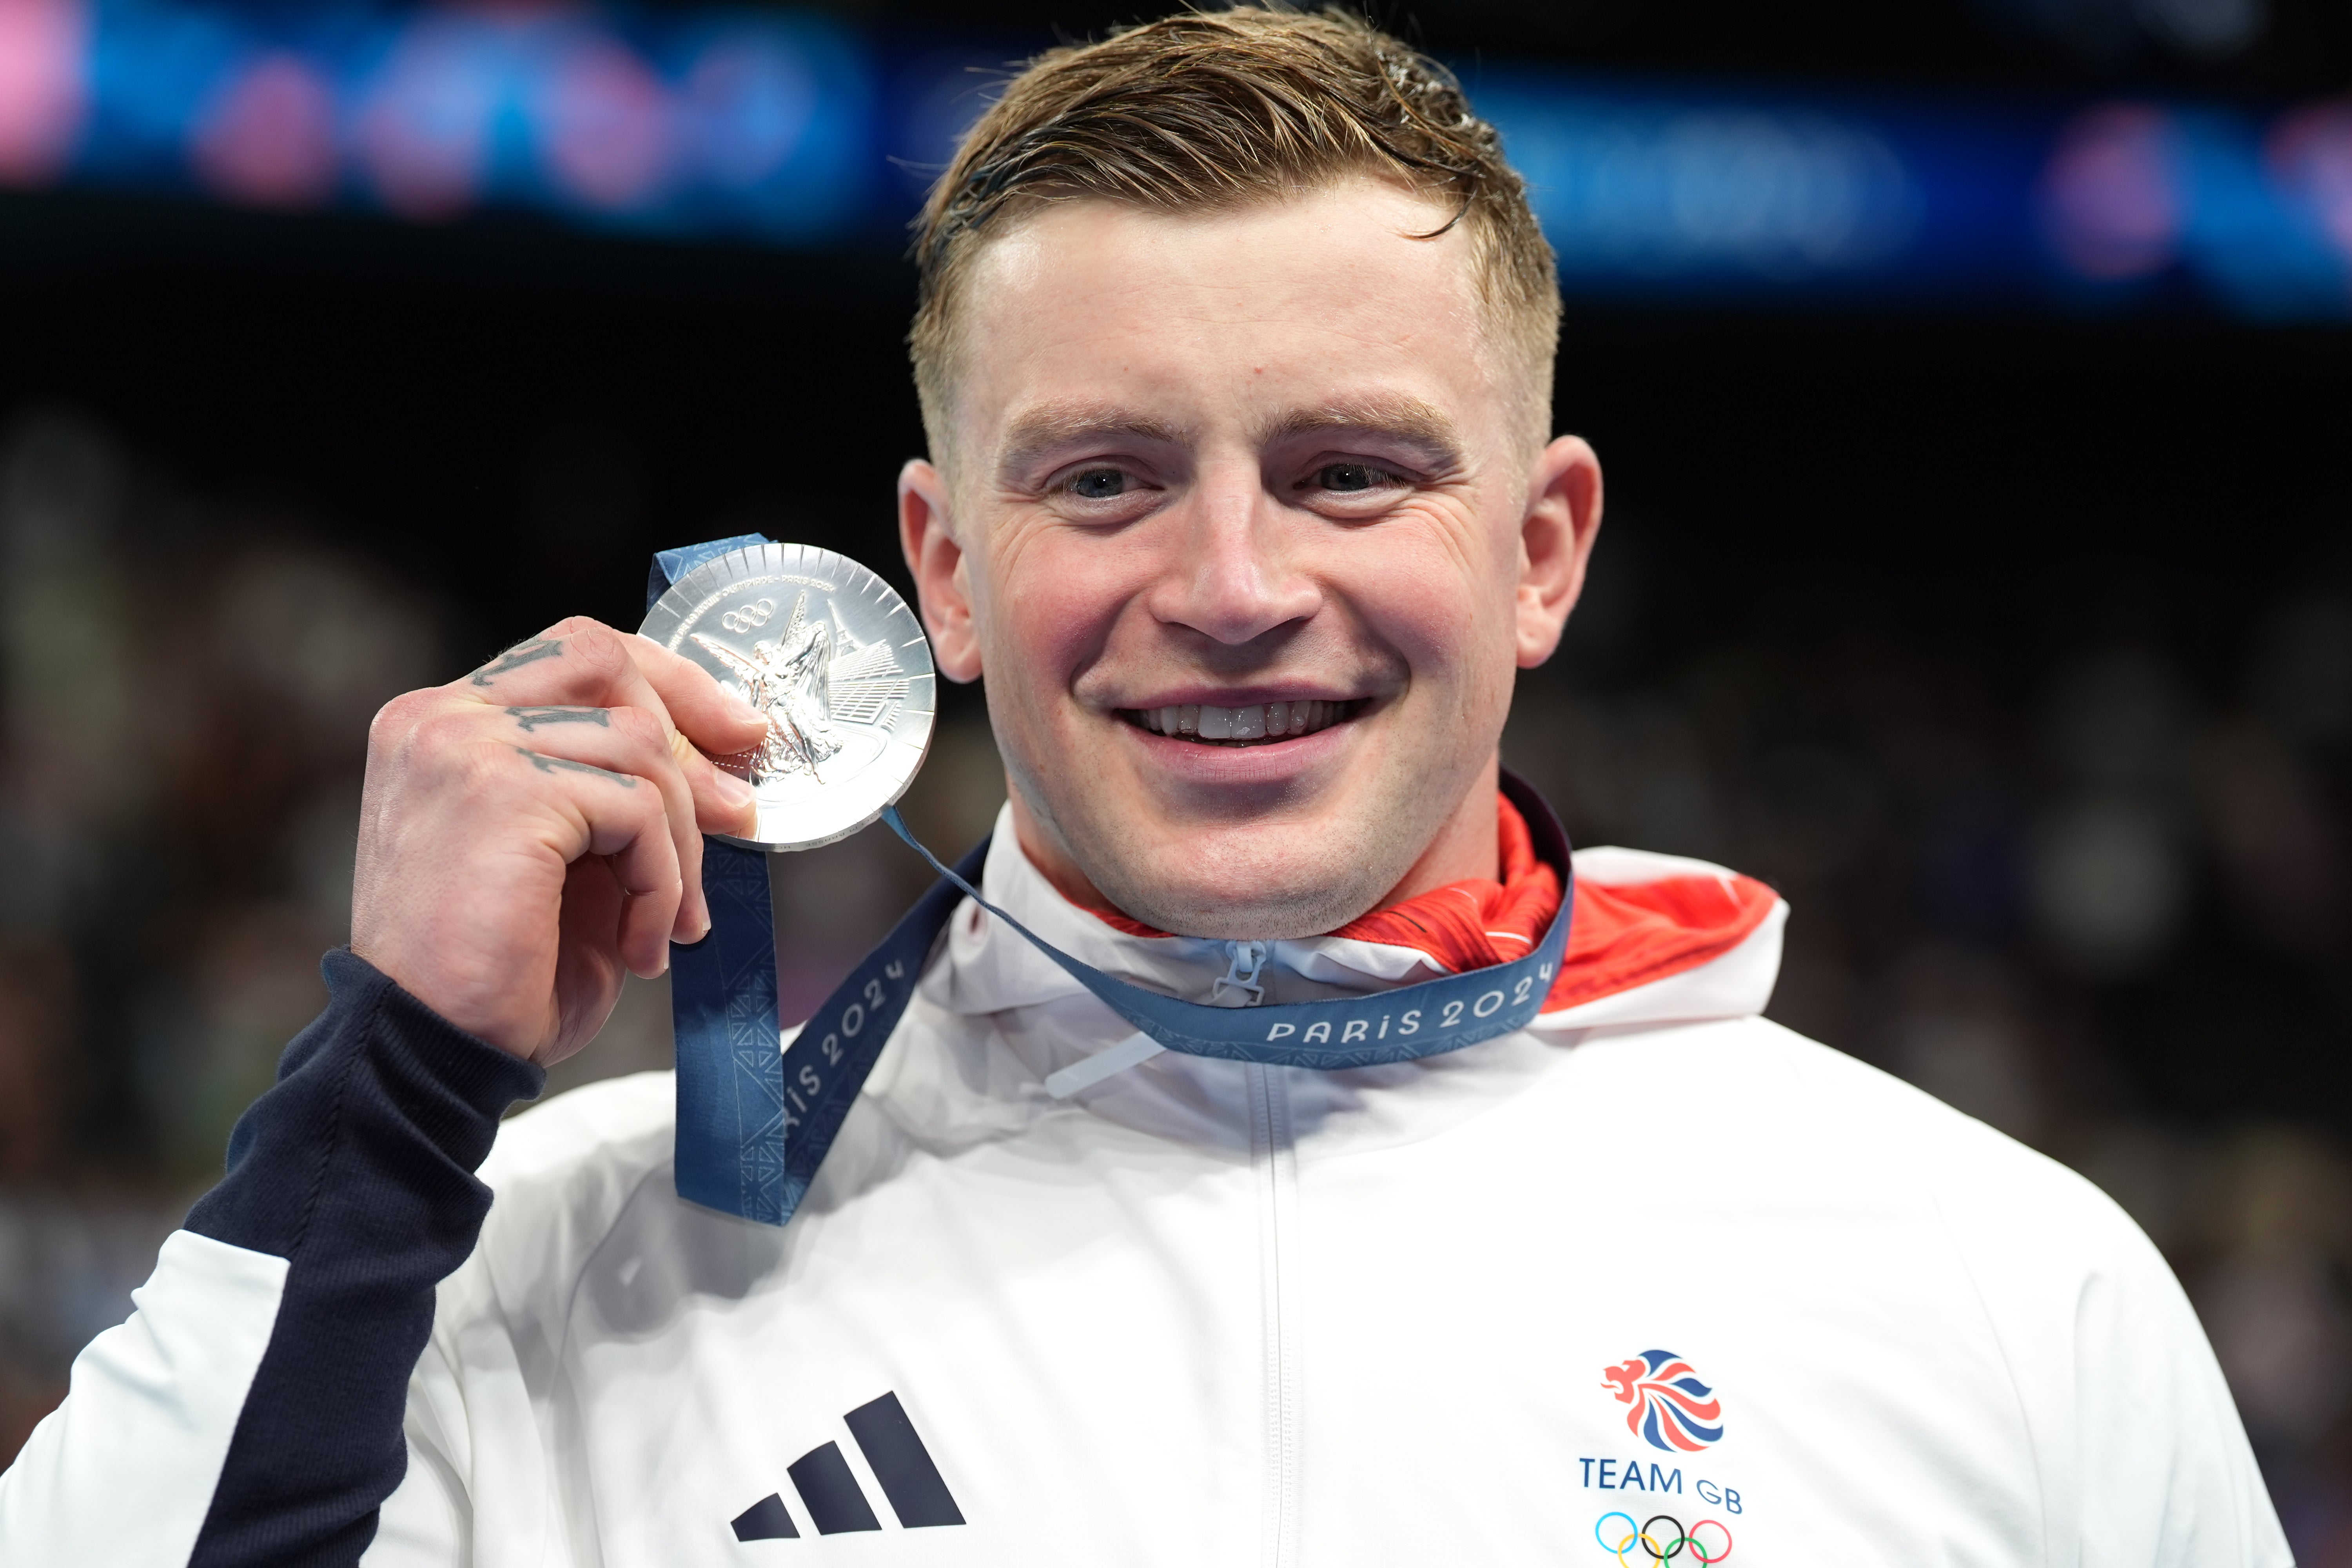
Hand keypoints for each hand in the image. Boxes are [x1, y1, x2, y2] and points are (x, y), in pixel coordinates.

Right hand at [350, 618, 768, 1063]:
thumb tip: (726, 766)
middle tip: (739, 819)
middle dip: (692, 739)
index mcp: (447, 724)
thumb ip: (623, 795)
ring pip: (637, 745)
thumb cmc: (500, 975)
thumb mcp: (576, 863)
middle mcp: (443, 718)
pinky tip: (643, 944)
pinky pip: (635, 808)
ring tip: (669, 922)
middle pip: (608, 665)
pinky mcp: (504, 791)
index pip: (578, 654)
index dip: (669, 684)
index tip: (735, 734)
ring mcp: (465, 746)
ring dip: (679, 844)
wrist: (431, 1053)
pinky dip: (663, 881)